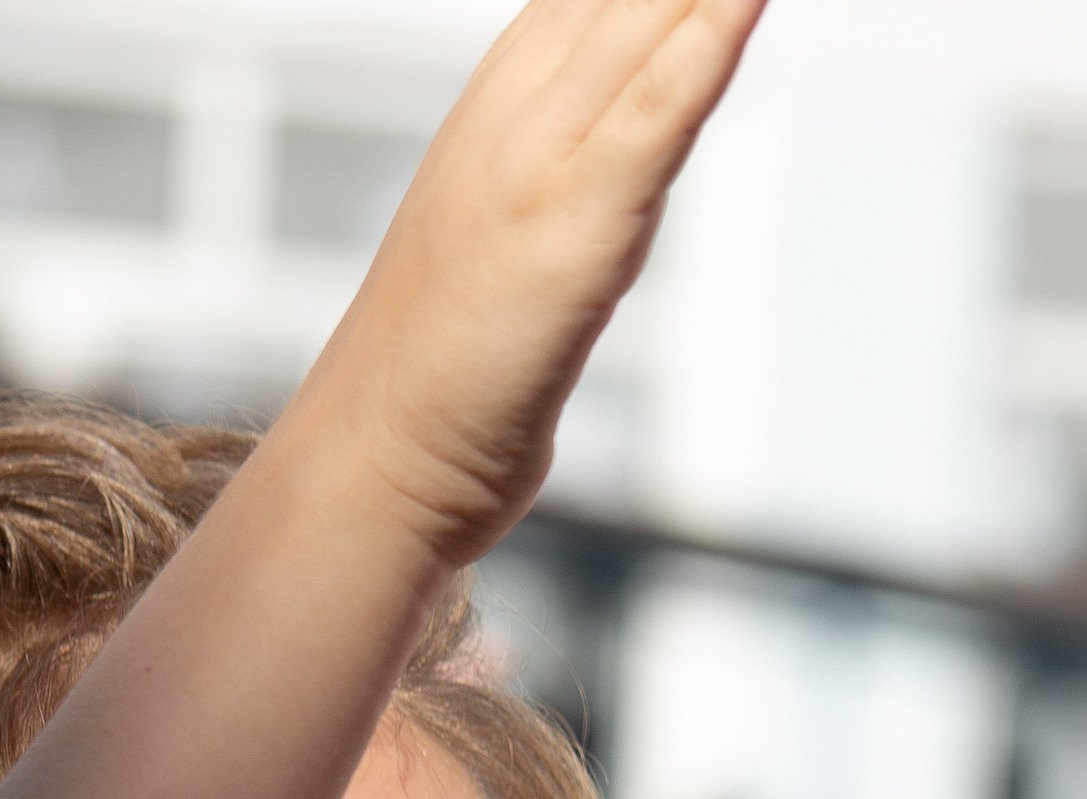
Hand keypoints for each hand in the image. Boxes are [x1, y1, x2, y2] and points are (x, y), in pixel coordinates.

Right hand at [316, 0, 767, 565]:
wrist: (377, 465)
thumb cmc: (449, 369)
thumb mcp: (523, 230)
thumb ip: (593, 157)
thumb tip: (652, 114)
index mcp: (510, 89)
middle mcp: (524, 99)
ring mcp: (544, 158)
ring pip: (653, 9)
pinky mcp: (573, 226)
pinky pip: (658, 109)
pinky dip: (709, 39)